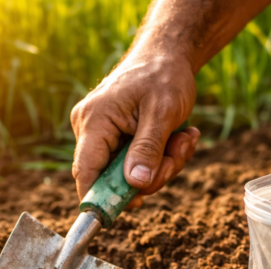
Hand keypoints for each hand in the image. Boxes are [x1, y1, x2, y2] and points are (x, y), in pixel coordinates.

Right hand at [71, 53, 200, 207]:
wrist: (166, 55)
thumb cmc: (163, 75)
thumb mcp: (163, 112)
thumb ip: (148, 148)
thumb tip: (135, 184)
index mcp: (94, 121)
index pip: (86, 172)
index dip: (101, 198)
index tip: (126, 211)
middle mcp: (90, 129)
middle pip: (111, 177)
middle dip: (151, 175)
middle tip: (178, 154)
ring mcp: (101, 134)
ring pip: (127, 173)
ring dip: (162, 165)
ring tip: (184, 139)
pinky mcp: (114, 137)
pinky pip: (134, 163)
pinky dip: (159, 157)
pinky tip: (179, 137)